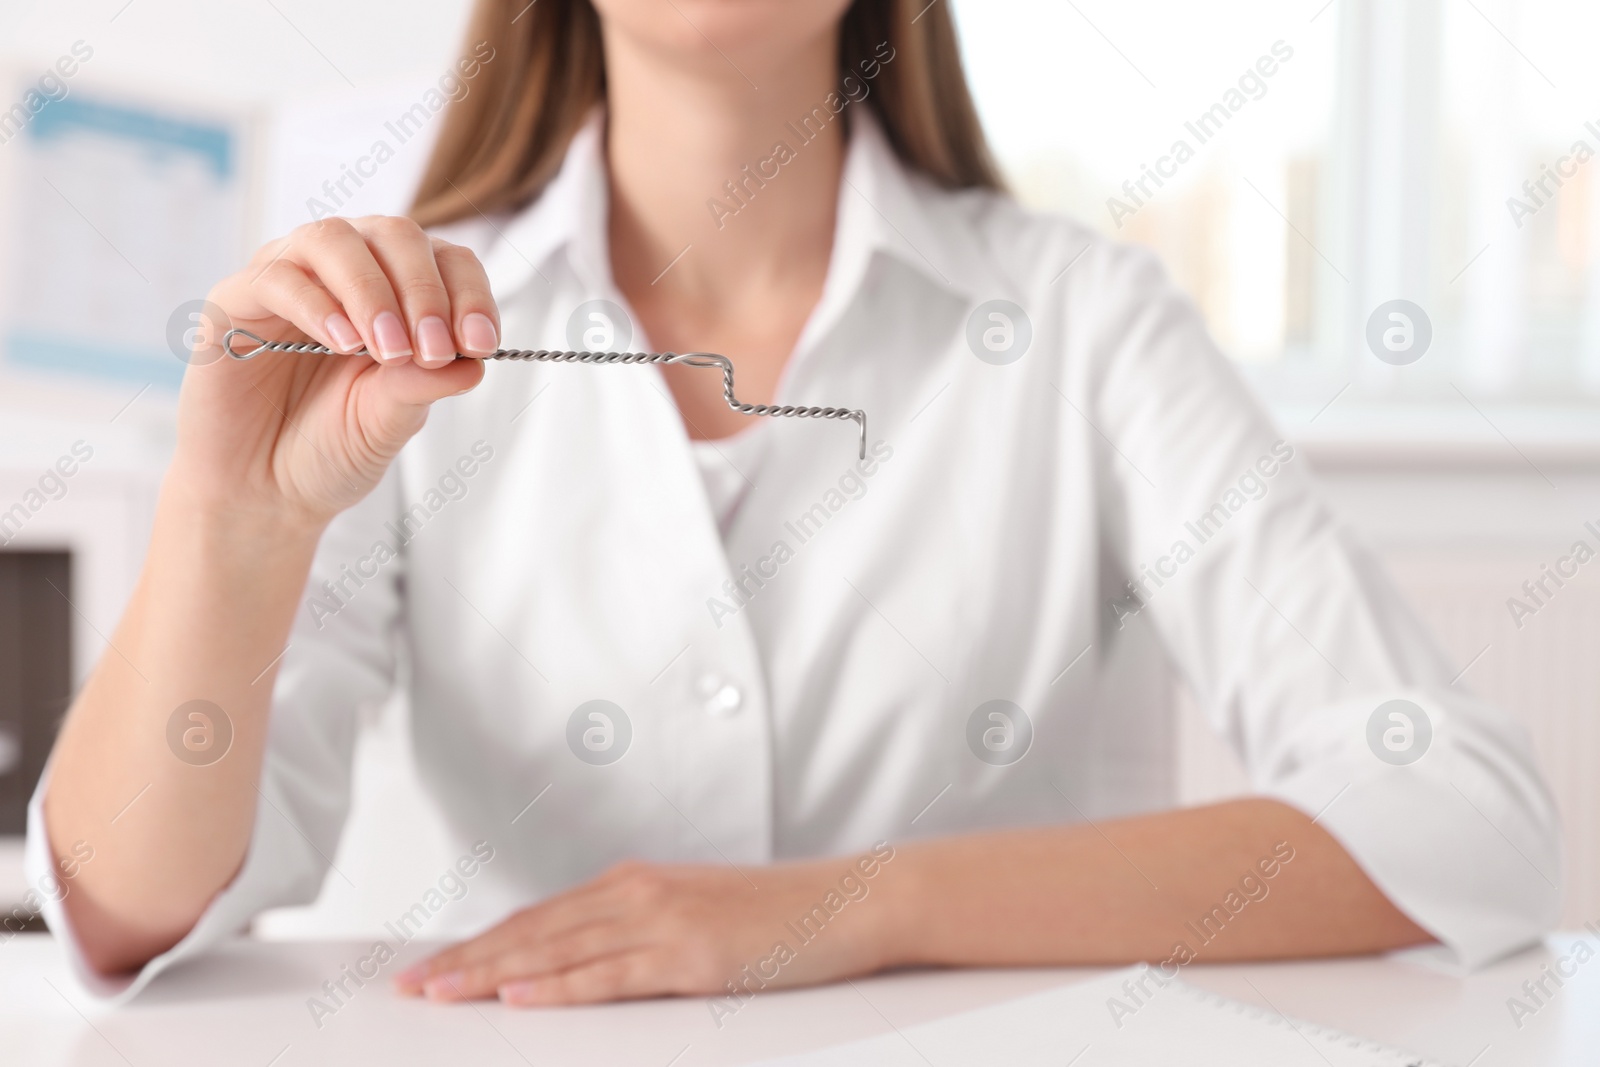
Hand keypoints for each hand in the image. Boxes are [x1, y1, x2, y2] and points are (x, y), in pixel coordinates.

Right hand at [174, 215, 498, 529]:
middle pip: (395, 234)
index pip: (445, 261)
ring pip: (334, 239)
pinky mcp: (235, 299)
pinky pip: (276, 275)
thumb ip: (425, 384)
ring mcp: (289, 278)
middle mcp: (344, 272)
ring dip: (372, 291)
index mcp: (396, 293)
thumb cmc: (329, 449)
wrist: (262, 491)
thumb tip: (474, 361)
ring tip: (388, 349)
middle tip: (433, 348)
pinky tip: (342, 342)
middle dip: (424, 290)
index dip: (470, 294)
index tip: (480, 344)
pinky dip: (318, 304)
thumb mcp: (391, 420)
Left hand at [394, 855, 902, 1006]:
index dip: (480, 944)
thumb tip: (586, 959)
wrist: (849, 901)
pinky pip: (611, 976)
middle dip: (465, 961)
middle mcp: (639, 894)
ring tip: (440, 995)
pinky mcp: (691, 955)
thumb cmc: (779, 915)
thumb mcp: (696, 913)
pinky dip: (559, 987)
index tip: (433, 968)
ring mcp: (664, 922)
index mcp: (635, 884)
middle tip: (409, 988)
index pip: (539, 919)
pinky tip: (521, 997)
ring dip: (492, 975)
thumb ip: (640, 929)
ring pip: (558, 951)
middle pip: (533, 932)